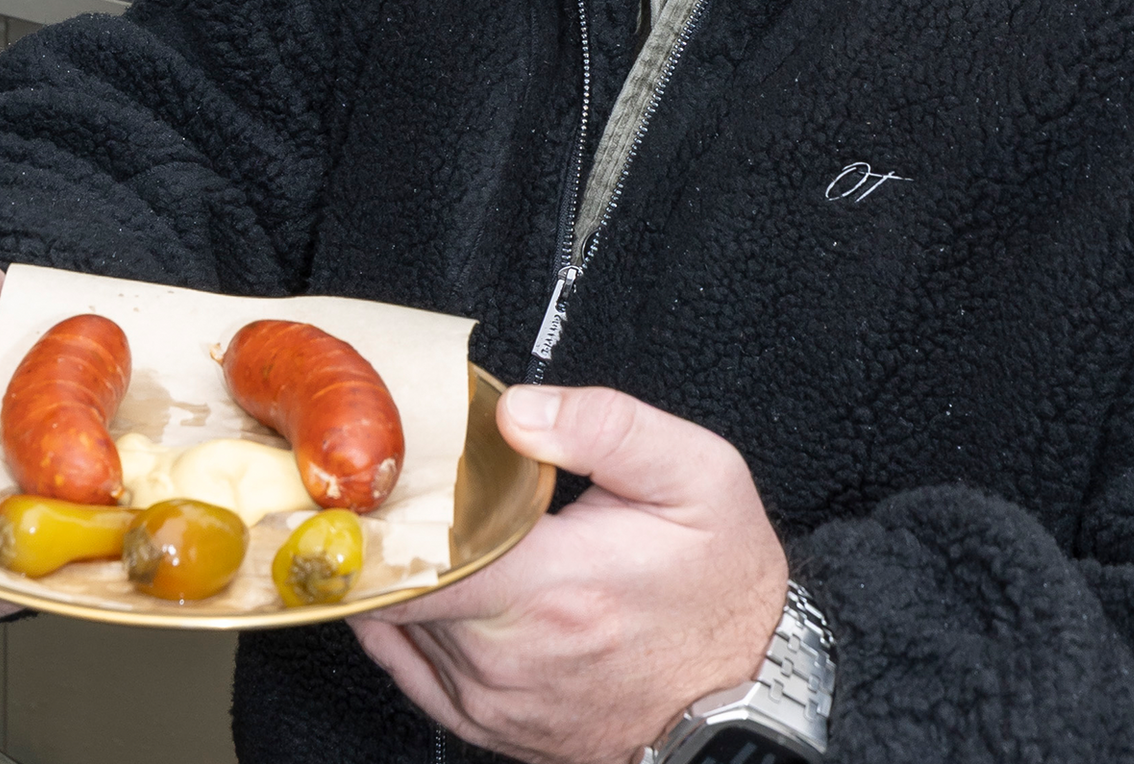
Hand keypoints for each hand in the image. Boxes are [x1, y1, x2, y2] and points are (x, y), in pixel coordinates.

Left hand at [349, 386, 788, 763]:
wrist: (746, 694)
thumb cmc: (722, 589)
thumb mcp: (699, 478)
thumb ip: (605, 426)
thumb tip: (517, 410)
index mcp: (550, 588)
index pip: (414, 556)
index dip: (387, 510)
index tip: (389, 476)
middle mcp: (507, 655)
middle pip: (401, 582)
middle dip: (401, 533)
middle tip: (421, 493)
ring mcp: (491, 697)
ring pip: (400, 622)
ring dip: (409, 575)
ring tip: (448, 537)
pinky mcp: (485, 723)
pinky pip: (405, 665)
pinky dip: (404, 622)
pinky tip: (430, 585)